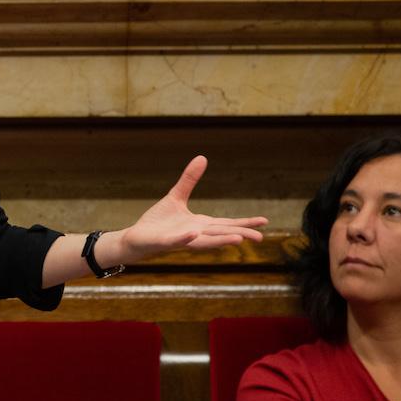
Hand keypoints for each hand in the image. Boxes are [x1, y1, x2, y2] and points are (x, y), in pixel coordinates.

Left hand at [116, 155, 266, 262]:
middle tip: (260, 237)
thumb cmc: (158, 222)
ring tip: (237, 240)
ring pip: (203, 241)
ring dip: (219, 241)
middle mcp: (194, 234)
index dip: (244, 223)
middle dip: (239, 234)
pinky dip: (185, 238)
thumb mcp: (176, 197)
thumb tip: (202, 157)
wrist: (136, 238)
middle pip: (220, 234)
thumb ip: (189, 180)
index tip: (264, 221)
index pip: (226, 224)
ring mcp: (180, 240)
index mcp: (200, 224)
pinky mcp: (164, 242)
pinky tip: (193, 234)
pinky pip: (175, 241)